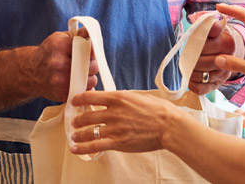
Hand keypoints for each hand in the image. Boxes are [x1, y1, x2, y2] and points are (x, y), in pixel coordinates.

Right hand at [21, 30, 99, 102]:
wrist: (30, 71)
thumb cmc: (49, 52)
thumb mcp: (60, 38)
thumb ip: (79, 35)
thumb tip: (91, 32)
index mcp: (59, 45)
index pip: (88, 49)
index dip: (93, 52)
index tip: (90, 53)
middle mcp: (58, 63)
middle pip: (92, 66)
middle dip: (92, 65)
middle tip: (85, 64)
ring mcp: (59, 80)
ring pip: (91, 81)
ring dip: (89, 78)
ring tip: (80, 74)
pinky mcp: (61, 94)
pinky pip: (84, 91)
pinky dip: (83, 88)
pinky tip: (75, 82)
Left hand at [66, 90, 181, 153]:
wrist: (170, 126)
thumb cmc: (159, 110)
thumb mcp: (138, 97)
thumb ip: (123, 99)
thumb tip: (114, 99)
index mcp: (118, 98)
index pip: (90, 96)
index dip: (79, 99)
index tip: (74, 101)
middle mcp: (113, 112)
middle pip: (87, 116)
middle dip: (78, 120)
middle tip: (75, 122)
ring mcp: (114, 128)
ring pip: (89, 131)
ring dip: (78, 134)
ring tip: (74, 136)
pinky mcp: (118, 143)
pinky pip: (95, 146)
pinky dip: (83, 148)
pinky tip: (75, 149)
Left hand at [188, 13, 235, 94]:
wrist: (224, 51)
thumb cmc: (213, 37)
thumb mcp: (212, 27)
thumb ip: (209, 25)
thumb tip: (210, 25)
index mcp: (228, 42)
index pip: (204, 45)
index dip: (194, 44)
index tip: (192, 42)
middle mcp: (228, 59)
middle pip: (200, 61)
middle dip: (189, 58)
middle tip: (187, 54)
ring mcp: (223, 74)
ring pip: (199, 75)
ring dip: (189, 71)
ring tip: (187, 64)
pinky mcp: (217, 85)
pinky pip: (200, 88)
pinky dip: (191, 84)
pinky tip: (190, 76)